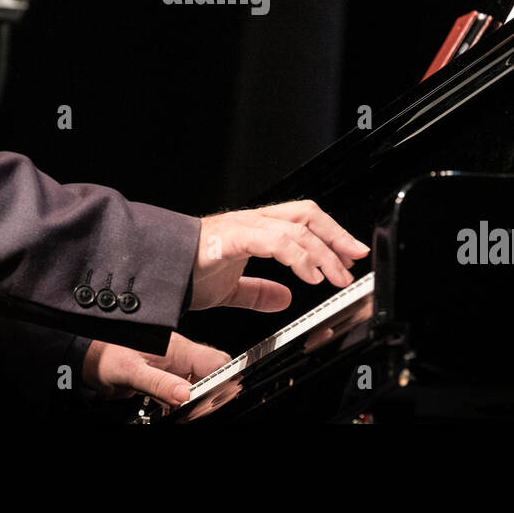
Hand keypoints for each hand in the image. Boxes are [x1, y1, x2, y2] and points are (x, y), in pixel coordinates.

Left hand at [83, 331, 228, 406]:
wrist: (90, 361)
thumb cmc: (107, 357)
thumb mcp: (132, 371)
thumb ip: (159, 383)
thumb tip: (186, 394)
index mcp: (178, 347)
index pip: (215, 360)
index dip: (223, 378)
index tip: (216, 397)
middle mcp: (179, 356)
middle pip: (211, 373)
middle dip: (211, 391)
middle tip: (199, 407)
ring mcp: (174, 368)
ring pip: (199, 384)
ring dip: (196, 399)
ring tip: (183, 409)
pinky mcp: (166, 379)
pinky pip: (184, 391)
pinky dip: (183, 402)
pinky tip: (173, 408)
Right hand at [190, 199, 368, 311]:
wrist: (158, 272)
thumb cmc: (186, 274)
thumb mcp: (230, 289)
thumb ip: (257, 291)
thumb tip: (284, 299)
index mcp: (255, 229)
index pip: (302, 220)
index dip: (330, 234)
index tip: (351, 255)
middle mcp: (253, 222)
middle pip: (306, 215)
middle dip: (336, 236)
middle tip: (355, 260)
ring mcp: (244, 227)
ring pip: (296, 228)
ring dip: (322, 253)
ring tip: (336, 277)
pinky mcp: (233, 238)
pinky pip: (274, 241)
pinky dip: (297, 257)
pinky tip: (309, 276)